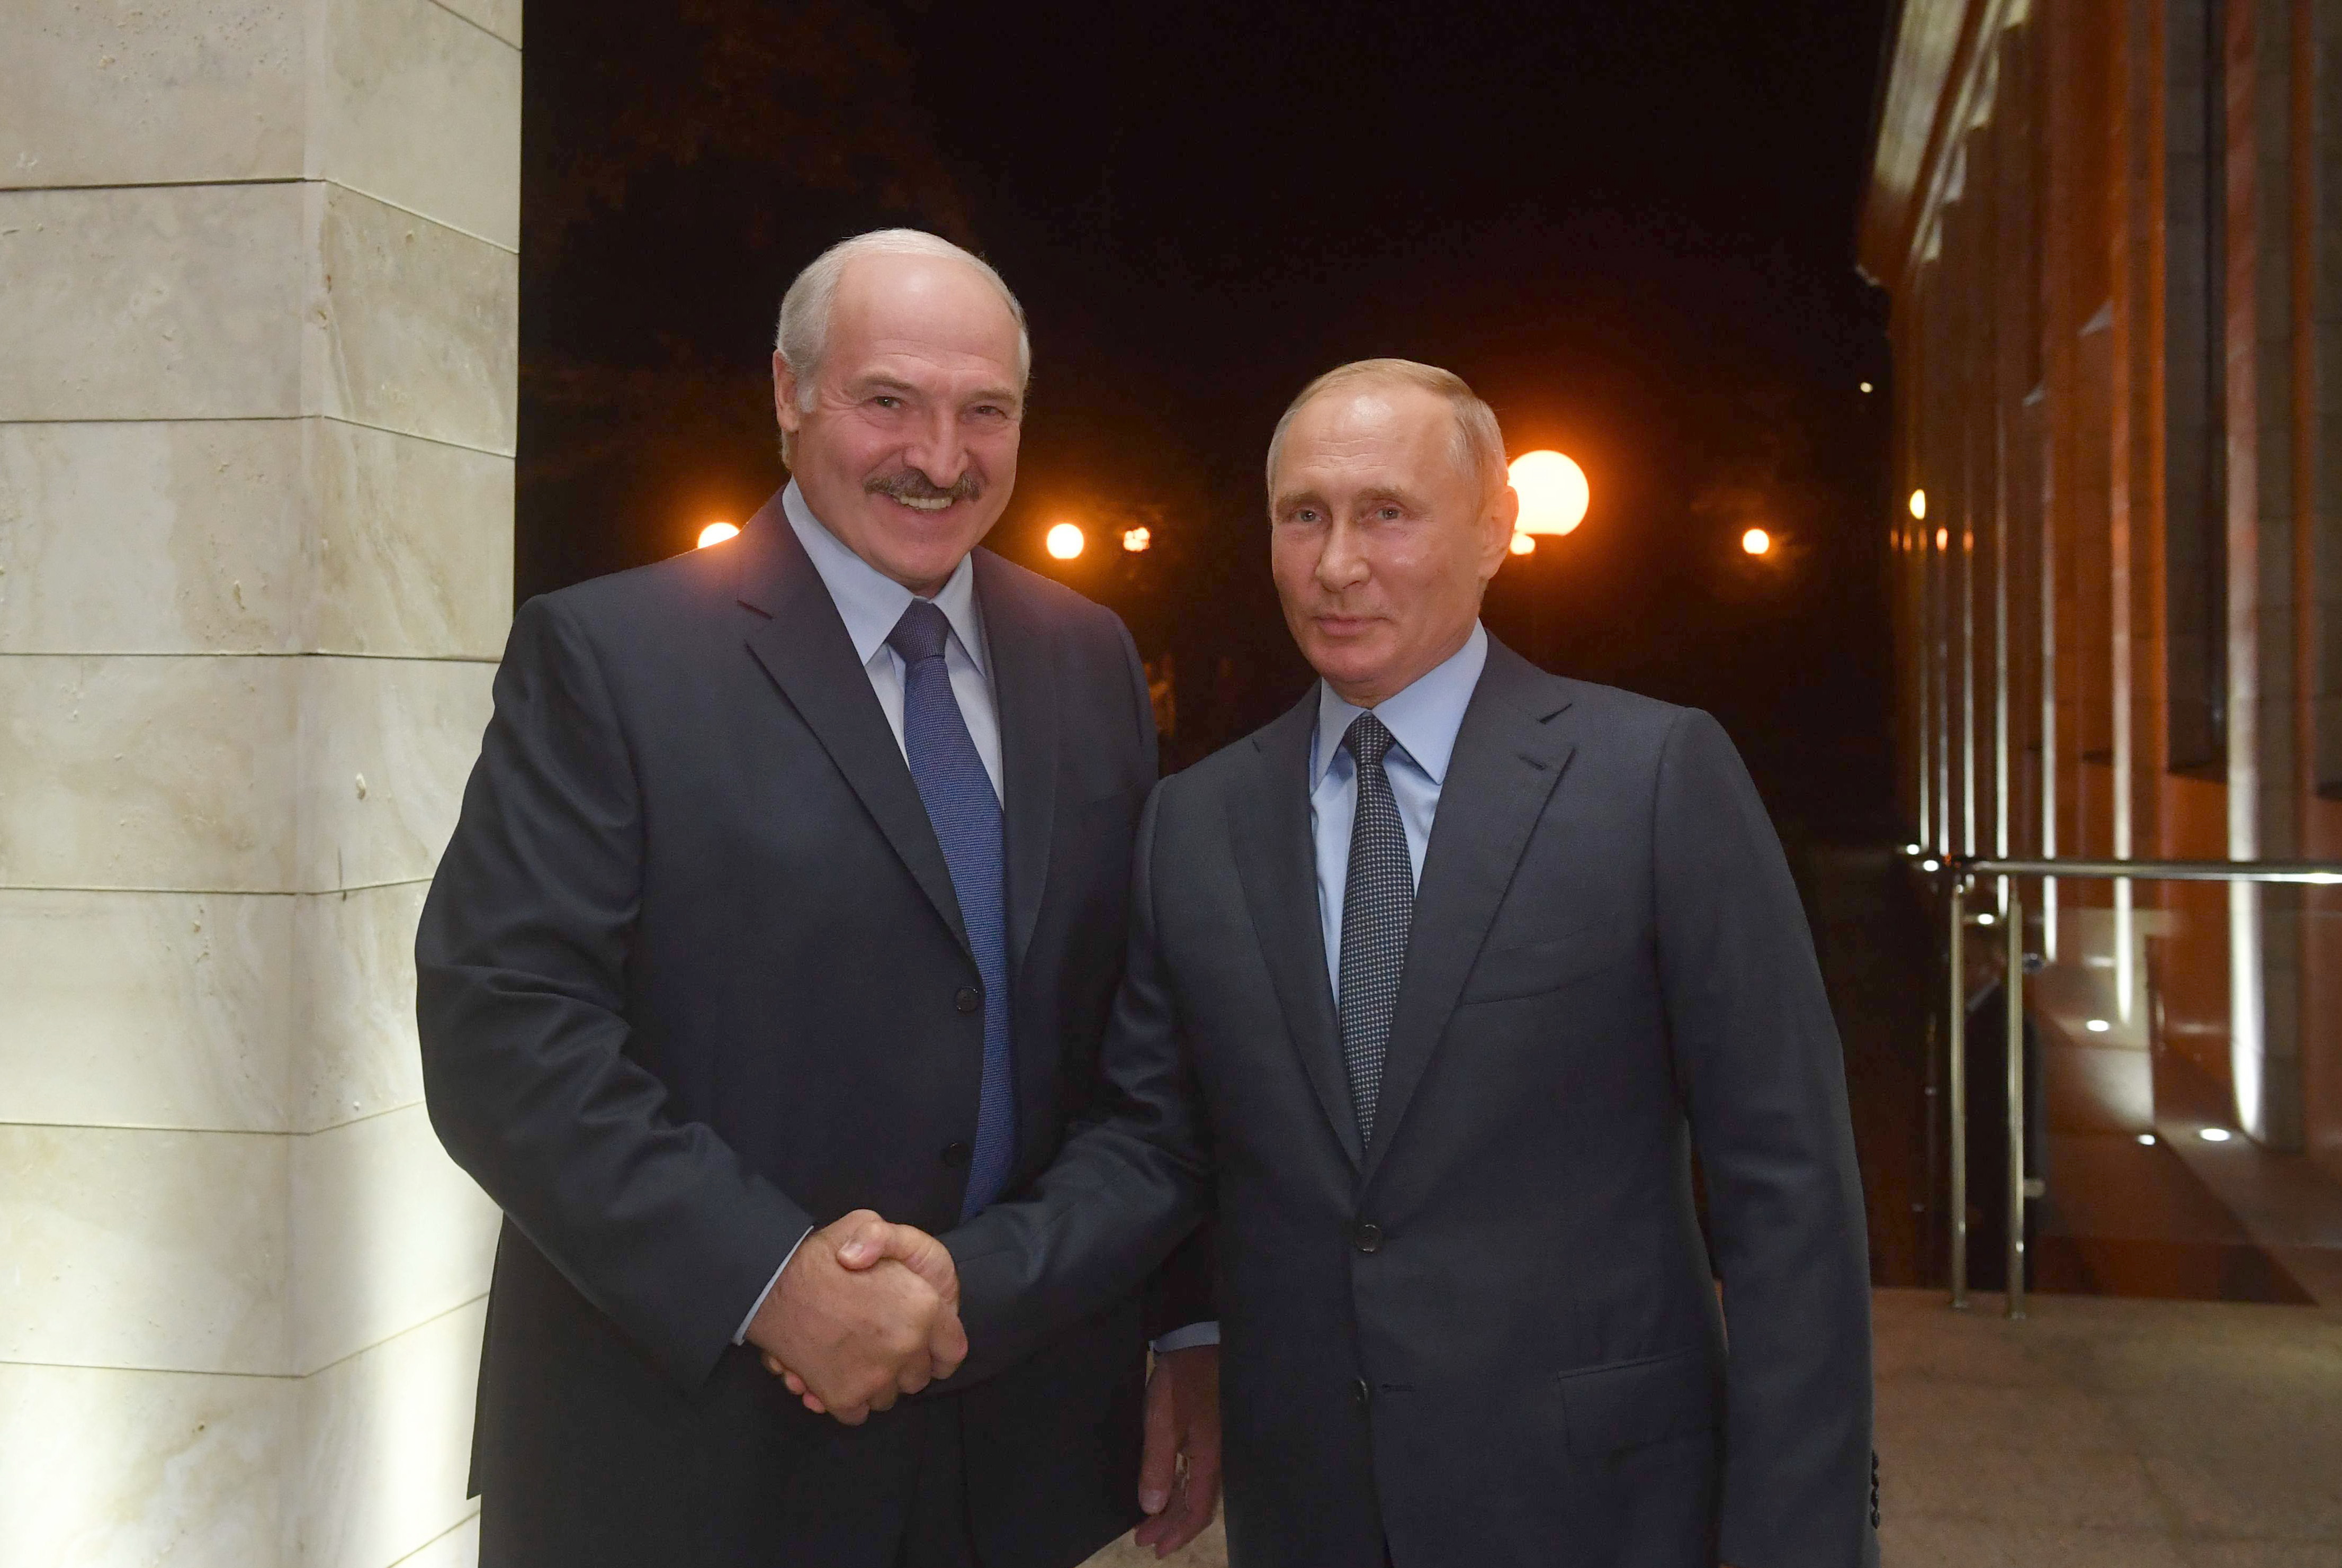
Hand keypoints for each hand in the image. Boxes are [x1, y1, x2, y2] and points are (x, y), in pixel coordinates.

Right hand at [745, 1210, 964, 1424]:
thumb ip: (890, 1241)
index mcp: (923, 1307)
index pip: (953, 1349)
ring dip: (877, 1383)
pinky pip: (859, 1413)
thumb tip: (888, 1269)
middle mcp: (906, 1346)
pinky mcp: (844, 1397)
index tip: (925, 1345)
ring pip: (889, 1398)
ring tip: (857, 1357)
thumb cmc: (818, 1254)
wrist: (767, 1287)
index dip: (939, 1348)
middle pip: (919, 1378)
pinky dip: (849, 1399)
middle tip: (880, 1344)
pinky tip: (836, 1374)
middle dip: (905, 1366)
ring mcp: (875, 1377)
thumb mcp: (866, 1223)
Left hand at [1133, 1345, 1221, 1555]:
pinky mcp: (1205, 1433)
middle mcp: (1214, 1458)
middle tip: (1143, 1539)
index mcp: (1208, 1459)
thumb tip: (1151, 1507)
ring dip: (1172, 1508)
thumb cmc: (1180, 1383)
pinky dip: (1176, 1487)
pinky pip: (1192, 1472)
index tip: (1154, 1549)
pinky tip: (1163, 1489)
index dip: (1177, 1533)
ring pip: (1194, 1489)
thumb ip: (1157, 1465)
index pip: (1197, 1510)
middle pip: (1195, 1504)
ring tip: (1148, 1520)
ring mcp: (1211, 1445)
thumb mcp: (1162, 1422)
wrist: (1195, 1342)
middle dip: (1170, 1525)